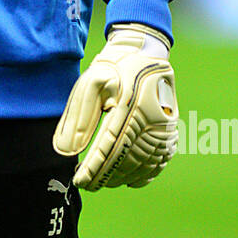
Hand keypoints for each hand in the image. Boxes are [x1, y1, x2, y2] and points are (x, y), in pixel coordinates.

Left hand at [52, 24, 177, 190]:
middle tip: (87, 185)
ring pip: (142, 165)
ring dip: (121, 178)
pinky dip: (144, 176)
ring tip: (103, 182)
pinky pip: (160, 162)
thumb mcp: (91, 82)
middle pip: (126, 161)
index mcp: (129, 106)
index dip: (94, 169)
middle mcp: (151, 120)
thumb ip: (79, 116)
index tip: (79, 182)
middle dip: (105, 177)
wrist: (146, 52)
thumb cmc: (114, 67)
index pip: (108, 148)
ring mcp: (164, 128)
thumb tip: (67, 150)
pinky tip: (128, 181)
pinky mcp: (170, 131)